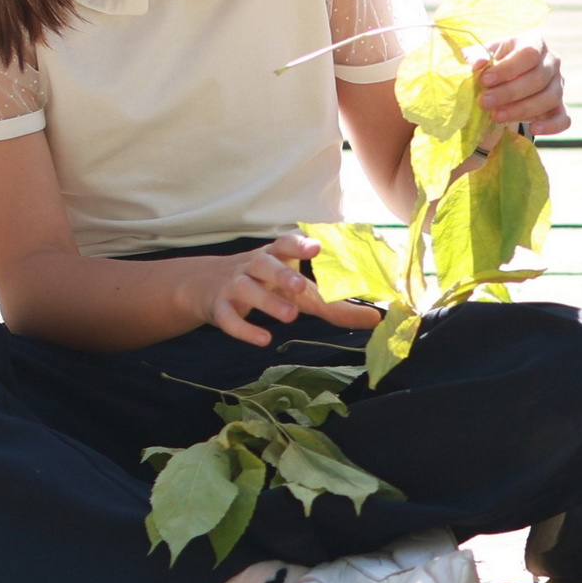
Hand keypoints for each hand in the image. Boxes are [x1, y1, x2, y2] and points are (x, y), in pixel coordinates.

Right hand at [198, 233, 381, 346]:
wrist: (206, 285)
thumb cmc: (264, 283)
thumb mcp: (295, 288)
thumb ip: (332, 304)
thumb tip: (375, 320)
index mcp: (275, 255)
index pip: (286, 243)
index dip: (300, 244)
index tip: (317, 246)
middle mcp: (253, 266)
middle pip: (265, 264)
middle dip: (282, 274)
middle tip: (301, 286)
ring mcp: (234, 286)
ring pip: (247, 290)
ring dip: (268, 301)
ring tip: (291, 316)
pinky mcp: (219, 309)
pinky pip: (229, 319)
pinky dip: (245, 329)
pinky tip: (264, 340)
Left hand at [473, 35, 570, 135]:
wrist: (504, 80)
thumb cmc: (493, 64)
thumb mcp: (481, 55)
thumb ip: (475, 56)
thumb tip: (478, 63)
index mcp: (534, 42)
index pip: (529, 53)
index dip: (507, 68)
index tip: (484, 80)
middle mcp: (552, 61)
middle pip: (538, 78)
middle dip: (509, 93)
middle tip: (484, 102)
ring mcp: (559, 84)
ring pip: (549, 98)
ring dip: (522, 110)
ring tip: (496, 116)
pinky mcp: (560, 107)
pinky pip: (564, 118)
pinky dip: (551, 126)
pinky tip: (532, 128)